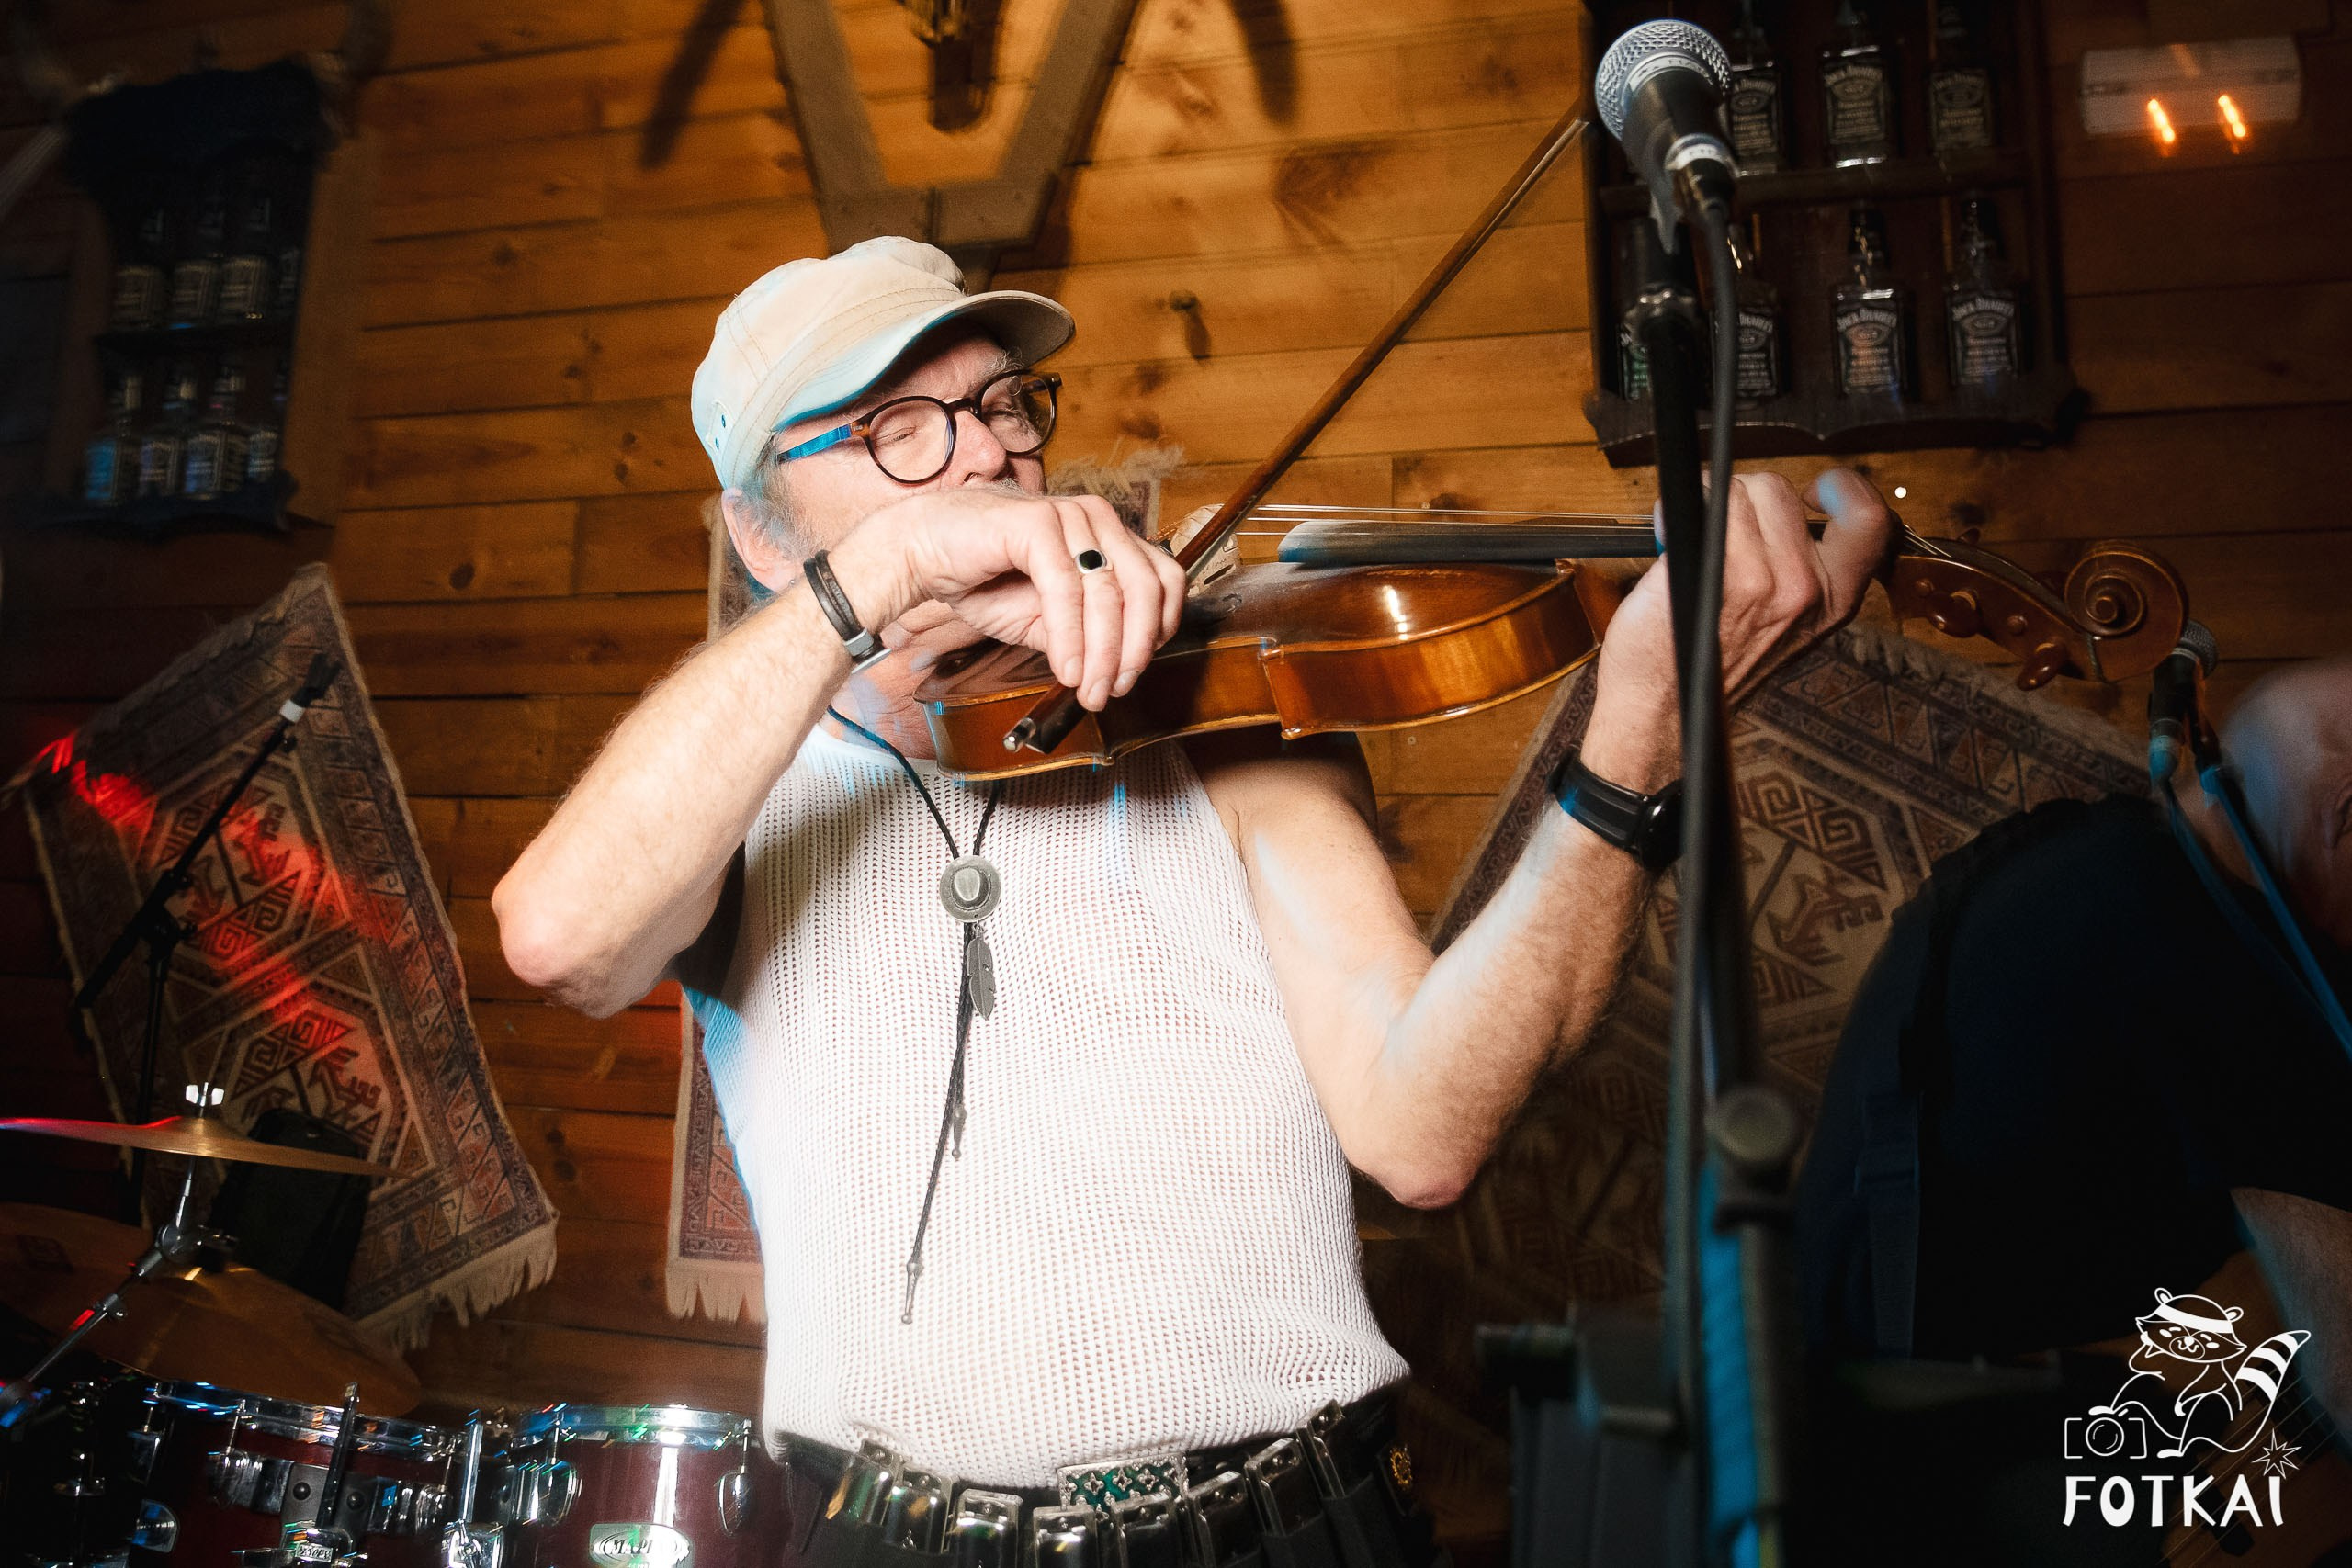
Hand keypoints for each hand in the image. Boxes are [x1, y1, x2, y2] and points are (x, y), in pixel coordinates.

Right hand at [844, 486, 1187, 709]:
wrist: (922, 553)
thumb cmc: (982, 577)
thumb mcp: (1047, 619)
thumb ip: (1086, 635)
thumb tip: (1119, 670)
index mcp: (1108, 535)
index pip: (1164, 580)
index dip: (1160, 631)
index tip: (1134, 672)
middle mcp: (1096, 519)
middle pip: (1146, 589)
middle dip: (1135, 650)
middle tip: (1113, 689)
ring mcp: (1069, 517)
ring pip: (1109, 593)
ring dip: (1102, 652)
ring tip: (1087, 687)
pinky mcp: (1037, 524)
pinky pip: (1066, 590)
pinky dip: (1070, 637)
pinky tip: (1065, 667)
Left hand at [1584, 468, 1890, 784]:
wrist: (1665, 711)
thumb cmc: (1709, 670)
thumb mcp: (1785, 627)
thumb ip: (1799, 572)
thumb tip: (1781, 515)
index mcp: (1833, 600)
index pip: (1870, 519)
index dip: (1842, 489)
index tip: (1812, 492)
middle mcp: (1806, 589)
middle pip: (1779, 490)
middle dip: (1742, 495)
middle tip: (1721, 528)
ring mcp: (1764, 580)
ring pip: (1738, 491)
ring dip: (1707, 503)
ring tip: (1691, 539)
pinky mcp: (1719, 573)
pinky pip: (1701, 506)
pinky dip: (1676, 513)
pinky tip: (1669, 538)